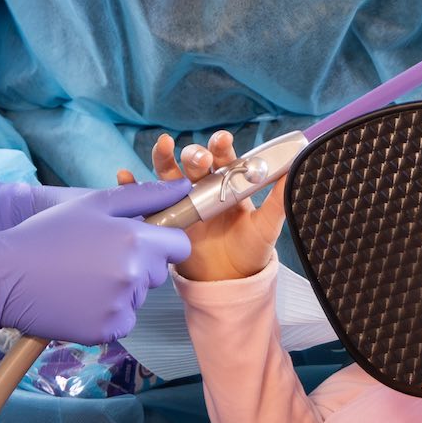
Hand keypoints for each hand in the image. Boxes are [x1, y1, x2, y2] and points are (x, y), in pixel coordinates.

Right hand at [0, 180, 190, 343]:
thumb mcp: (93, 204)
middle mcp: (134, 274)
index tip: (138, 241)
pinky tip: (79, 299)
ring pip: (139, 297)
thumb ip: (144, 195)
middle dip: (138, 265)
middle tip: (97, 257)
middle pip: (158, 273)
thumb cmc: (47, 234)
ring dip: (121, 290)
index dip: (161, 241)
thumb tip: (185, 186)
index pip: (179, 246)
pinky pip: (123, 321)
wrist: (4, 276)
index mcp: (135, 240)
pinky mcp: (108, 330)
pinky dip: (107, 313)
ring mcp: (121, 305)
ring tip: (82, 278)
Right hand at [124, 131, 289, 281]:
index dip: (222, 147)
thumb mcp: (266, 227)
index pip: (225, 158)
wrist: (228, 281)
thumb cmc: (249, 250)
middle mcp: (204, 187)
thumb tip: (295, 173)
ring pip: (169, 173)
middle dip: (196, 155)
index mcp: (228, 184)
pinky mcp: (166, 217)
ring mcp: (182, 201)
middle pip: (195, 162)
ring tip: (163, 145)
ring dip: (164, 157)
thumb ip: (278, 202)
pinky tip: (126, 176)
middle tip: (201, 159)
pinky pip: (147, 199)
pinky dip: (133, 186)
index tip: (222, 141)